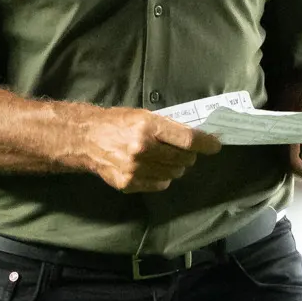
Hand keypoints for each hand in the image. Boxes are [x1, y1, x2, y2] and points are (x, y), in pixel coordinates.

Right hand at [81, 108, 219, 192]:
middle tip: (184, 151)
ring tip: (165, 159)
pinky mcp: (129, 183)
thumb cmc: (117, 123)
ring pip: (174, 173)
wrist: (86, 140)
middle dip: (189, 156)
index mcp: (147, 126)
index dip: (205, 143)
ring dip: (176, 167)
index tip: (215, 145)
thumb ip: (167, 127)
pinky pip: (160, 184)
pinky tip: (152, 168)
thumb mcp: (143, 116)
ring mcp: (135, 169)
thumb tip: (196, 138)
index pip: (187, 139)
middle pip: (183, 159)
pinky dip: (162, 177)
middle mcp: (143, 148)